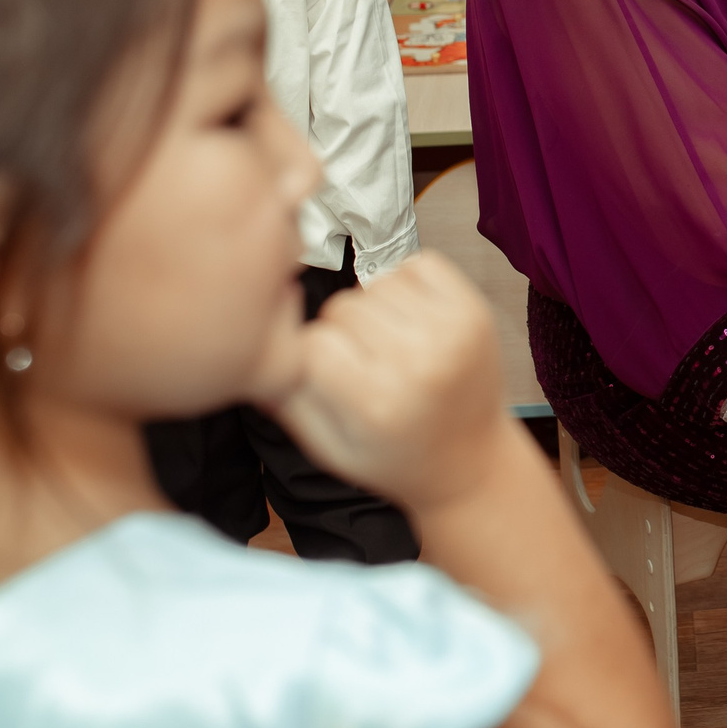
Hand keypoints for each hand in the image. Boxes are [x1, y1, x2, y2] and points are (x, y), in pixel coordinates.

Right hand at [263, 252, 510, 517]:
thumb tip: (250, 350)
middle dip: (339, 331)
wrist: (472, 463)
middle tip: (359, 364)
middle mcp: (418, 362)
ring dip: (372, 308)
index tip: (326, 376)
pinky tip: (411, 322)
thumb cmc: (394, 458)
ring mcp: (453, 332)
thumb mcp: (329, 449)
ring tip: (388, 346)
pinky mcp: (475, 310)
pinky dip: (407, 284)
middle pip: (342, 306)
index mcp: (376, 402)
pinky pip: (420, 264)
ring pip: (376, 283)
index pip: (312, 342)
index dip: (310, 355)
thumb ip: (286, 400)